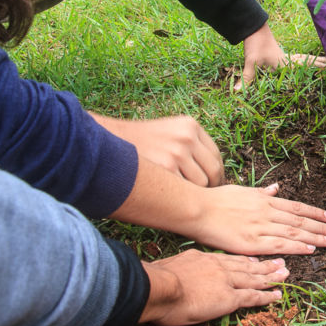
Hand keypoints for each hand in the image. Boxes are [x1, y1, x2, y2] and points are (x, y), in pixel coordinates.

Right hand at [91, 114, 223, 186]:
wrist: (108, 142)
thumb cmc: (140, 142)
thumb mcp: (169, 131)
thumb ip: (191, 144)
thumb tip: (215, 171)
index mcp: (190, 126)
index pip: (216, 156)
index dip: (217, 174)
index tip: (214, 185)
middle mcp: (186, 136)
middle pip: (213, 170)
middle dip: (212, 186)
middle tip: (205, 198)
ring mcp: (177, 152)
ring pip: (201, 183)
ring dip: (196, 193)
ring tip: (185, 199)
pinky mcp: (166, 167)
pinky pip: (185, 189)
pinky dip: (181, 196)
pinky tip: (173, 199)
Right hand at [140, 250, 288, 325]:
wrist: (160, 286)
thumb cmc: (159, 278)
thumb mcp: (174, 264)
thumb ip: (184, 266)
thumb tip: (183, 270)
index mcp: (205, 258)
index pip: (231, 259)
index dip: (246, 259)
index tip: (255, 258)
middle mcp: (220, 266)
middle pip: (247, 265)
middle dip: (265, 264)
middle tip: (279, 262)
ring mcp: (226, 281)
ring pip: (254, 278)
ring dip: (271, 276)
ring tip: (285, 274)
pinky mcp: (229, 297)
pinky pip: (252, 296)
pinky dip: (266, 296)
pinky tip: (277, 295)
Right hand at [191, 182, 325, 254]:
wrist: (197, 208)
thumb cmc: (216, 200)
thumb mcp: (243, 190)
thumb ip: (262, 192)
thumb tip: (275, 187)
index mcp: (265, 199)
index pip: (297, 207)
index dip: (315, 213)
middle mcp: (267, 211)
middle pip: (301, 220)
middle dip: (322, 226)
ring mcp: (261, 226)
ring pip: (295, 232)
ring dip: (316, 237)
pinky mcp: (252, 242)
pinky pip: (280, 244)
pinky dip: (297, 246)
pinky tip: (311, 249)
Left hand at [237, 22, 325, 89]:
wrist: (253, 27)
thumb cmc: (254, 44)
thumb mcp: (250, 62)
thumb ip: (247, 78)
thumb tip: (237, 93)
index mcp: (284, 63)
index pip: (302, 68)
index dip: (315, 67)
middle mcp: (286, 59)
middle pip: (304, 62)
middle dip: (316, 63)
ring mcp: (282, 55)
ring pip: (299, 58)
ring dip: (309, 60)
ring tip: (320, 60)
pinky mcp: (276, 53)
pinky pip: (292, 57)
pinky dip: (299, 59)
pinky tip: (299, 60)